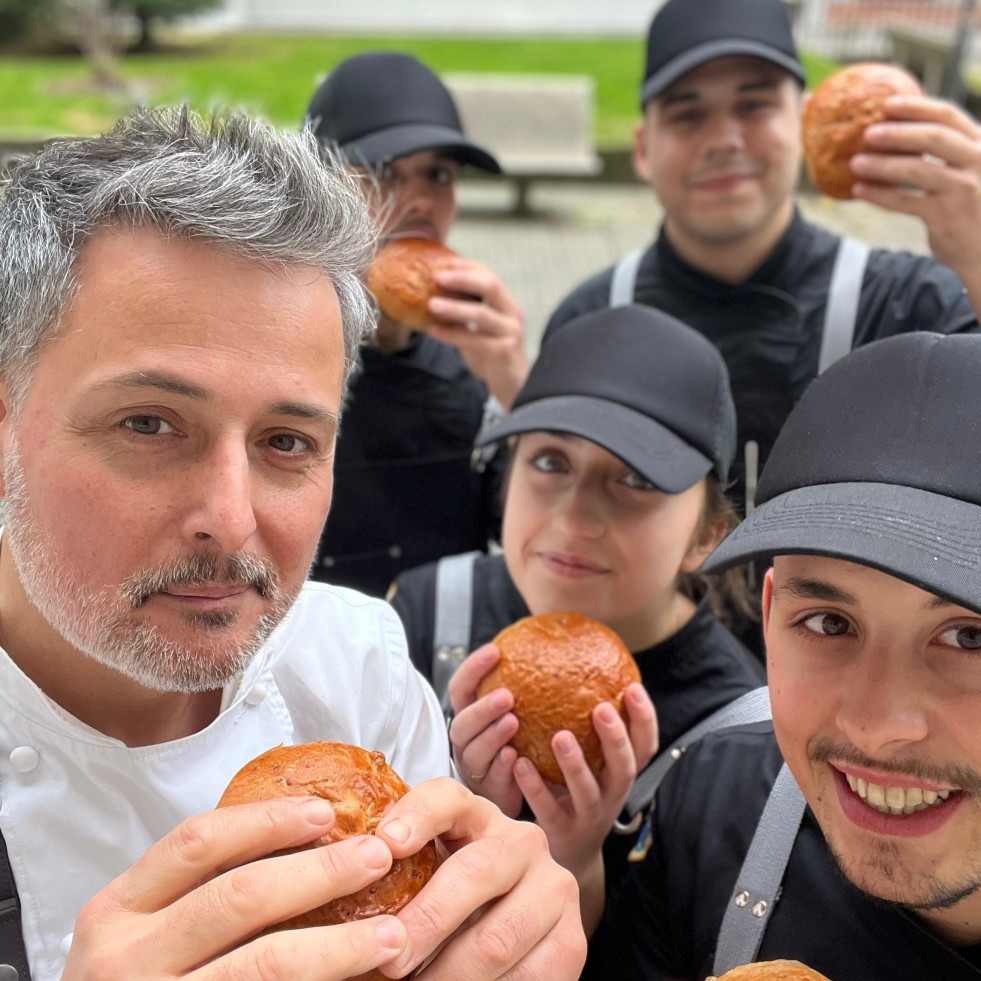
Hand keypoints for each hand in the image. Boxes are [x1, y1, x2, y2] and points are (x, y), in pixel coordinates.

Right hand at [63, 797, 407, 980]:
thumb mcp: (137, 935)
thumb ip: (191, 892)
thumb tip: (298, 839)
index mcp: (115, 912)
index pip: (198, 843)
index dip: (267, 821)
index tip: (324, 812)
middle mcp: (126, 960)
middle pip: (240, 896)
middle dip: (320, 872)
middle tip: (376, 857)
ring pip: (265, 963)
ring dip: (339, 946)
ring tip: (391, 934)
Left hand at [375, 778, 586, 978]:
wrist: (521, 932)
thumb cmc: (451, 902)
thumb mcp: (428, 875)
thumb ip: (398, 873)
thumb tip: (336, 887)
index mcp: (478, 815)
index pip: (449, 797)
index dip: (418, 814)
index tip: (385, 844)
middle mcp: (522, 841)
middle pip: (475, 871)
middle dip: (426, 921)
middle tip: (389, 958)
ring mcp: (554, 887)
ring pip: (496, 937)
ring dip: (449, 975)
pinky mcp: (573, 939)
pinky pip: (528, 976)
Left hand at [425, 259, 529, 408]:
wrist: (513, 385)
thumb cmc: (493, 354)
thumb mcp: (481, 329)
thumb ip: (466, 313)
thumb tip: (433, 295)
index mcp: (508, 304)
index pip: (491, 277)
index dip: (469, 267)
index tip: (446, 262)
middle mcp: (513, 314)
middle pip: (491, 286)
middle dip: (463, 278)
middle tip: (438, 276)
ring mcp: (510, 333)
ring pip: (481, 314)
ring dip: (454, 307)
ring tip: (431, 304)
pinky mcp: (503, 352)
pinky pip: (473, 340)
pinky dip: (451, 335)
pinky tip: (432, 331)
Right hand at [447, 643, 522, 816]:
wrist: (517, 790)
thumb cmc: (517, 741)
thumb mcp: (515, 711)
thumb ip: (524, 687)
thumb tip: (557, 646)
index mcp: (469, 716)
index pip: (461, 687)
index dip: (473, 668)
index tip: (495, 650)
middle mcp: (466, 740)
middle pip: (462, 722)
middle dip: (483, 708)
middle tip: (507, 695)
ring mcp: (475, 767)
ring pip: (474, 751)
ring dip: (492, 736)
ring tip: (513, 722)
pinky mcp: (489, 791)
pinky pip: (492, 779)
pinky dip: (501, 767)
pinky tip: (515, 756)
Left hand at [511, 683, 657, 879]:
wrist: (570, 855)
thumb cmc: (578, 793)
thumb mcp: (594, 764)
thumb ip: (589, 728)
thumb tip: (580, 668)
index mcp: (621, 774)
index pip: (645, 746)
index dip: (644, 719)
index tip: (633, 688)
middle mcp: (612, 796)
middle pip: (624, 769)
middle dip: (616, 739)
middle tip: (601, 709)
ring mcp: (588, 817)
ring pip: (587, 792)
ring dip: (575, 764)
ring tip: (560, 736)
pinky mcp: (560, 833)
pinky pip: (547, 809)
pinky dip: (535, 787)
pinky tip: (520, 763)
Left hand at [852, 96, 980, 277]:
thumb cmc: (973, 208)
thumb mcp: (971, 172)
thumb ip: (948, 154)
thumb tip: (900, 133)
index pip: (950, 117)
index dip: (917, 108)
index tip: (888, 103)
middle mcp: (979, 162)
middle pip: (934, 138)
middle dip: (897, 133)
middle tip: (867, 133)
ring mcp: (964, 189)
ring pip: (917, 170)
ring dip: (883, 165)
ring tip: (855, 162)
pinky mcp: (946, 216)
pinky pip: (906, 202)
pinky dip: (880, 195)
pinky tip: (859, 190)